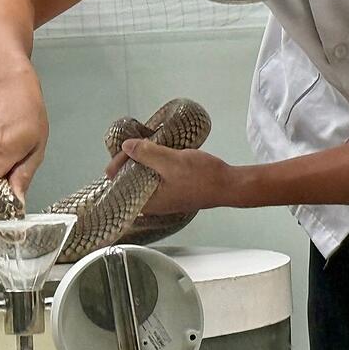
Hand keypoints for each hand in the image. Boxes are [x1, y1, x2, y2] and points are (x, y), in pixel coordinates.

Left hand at [106, 139, 231, 214]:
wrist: (229, 185)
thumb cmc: (202, 178)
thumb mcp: (170, 161)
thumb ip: (146, 154)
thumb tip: (127, 146)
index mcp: (148, 201)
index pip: (120, 185)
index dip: (119, 165)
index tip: (126, 149)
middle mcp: (154, 204)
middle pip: (130, 182)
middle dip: (130, 163)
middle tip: (134, 145)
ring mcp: (165, 199)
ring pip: (143, 180)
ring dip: (143, 164)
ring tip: (144, 147)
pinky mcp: (174, 192)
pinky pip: (156, 179)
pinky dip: (154, 167)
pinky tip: (159, 155)